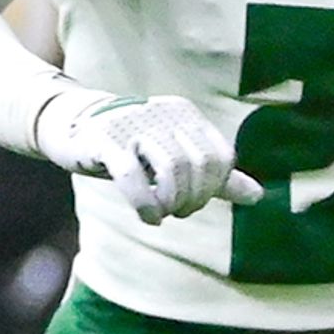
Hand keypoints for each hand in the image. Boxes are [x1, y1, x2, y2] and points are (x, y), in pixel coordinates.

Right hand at [50, 93, 259, 222]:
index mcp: (185, 115)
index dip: (214, 188)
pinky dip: (146, 205)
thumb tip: (258, 196)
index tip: (196, 201)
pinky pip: (132, 177)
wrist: (74, 126)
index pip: (221, 157)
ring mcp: (132, 126)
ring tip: (164, 214)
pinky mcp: (104, 141)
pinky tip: (150, 218)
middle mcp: (163, 114)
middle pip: (198, 166)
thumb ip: (216, 176)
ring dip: (172, 203)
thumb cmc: (133, 146)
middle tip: (178, 211)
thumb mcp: (177, 156)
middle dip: (194, 199)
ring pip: (171, 170)